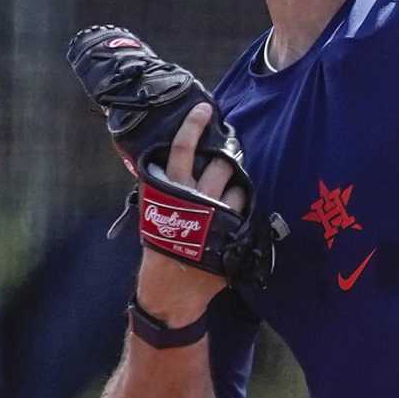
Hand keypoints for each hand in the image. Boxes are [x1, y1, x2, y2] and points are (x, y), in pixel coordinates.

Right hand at [134, 102, 235, 324]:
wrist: (171, 288)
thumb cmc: (160, 246)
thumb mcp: (154, 212)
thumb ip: (166, 186)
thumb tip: (180, 159)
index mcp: (169, 190)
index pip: (181, 149)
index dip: (193, 126)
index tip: (205, 109)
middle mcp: (194, 198)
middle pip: (220, 163)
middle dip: (227, 158)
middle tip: (227, 158)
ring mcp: (216, 215)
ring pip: (237, 186)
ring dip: (235, 187)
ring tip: (224, 199)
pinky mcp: (231, 232)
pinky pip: (245, 210)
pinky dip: (241, 208)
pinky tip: (233, 217)